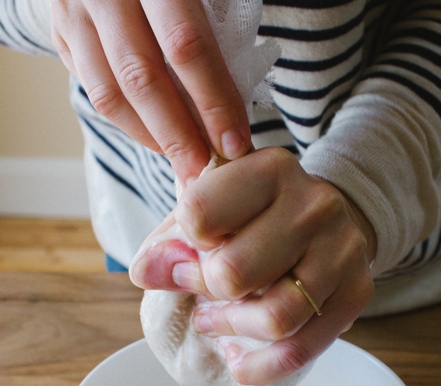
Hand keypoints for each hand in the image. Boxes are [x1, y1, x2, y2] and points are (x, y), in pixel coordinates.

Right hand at [50, 0, 249, 185]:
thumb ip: (221, 31)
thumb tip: (238, 110)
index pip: (186, 46)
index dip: (214, 100)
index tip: (236, 143)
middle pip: (143, 77)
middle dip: (180, 134)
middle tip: (207, 171)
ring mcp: (73, 11)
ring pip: (109, 92)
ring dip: (152, 137)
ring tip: (185, 163)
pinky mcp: (59, 31)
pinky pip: (93, 90)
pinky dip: (130, 123)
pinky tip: (160, 140)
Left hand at [130, 147, 377, 385]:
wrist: (334, 218)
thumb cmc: (261, 214)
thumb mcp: (215, 207)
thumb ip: (174, 239)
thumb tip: (146, 273)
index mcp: (272, 169)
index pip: (200, 214)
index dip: (183, 246)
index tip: (191, 251)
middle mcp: (315, 206)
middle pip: (234, 274)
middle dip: (205, 292)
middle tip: (199, 295)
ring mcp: (343, 251)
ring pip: (275, 318)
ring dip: (232, 328)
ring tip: (216, 321)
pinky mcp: (357, 292)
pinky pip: (302, 350)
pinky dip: (261, 367)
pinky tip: (240, 360)